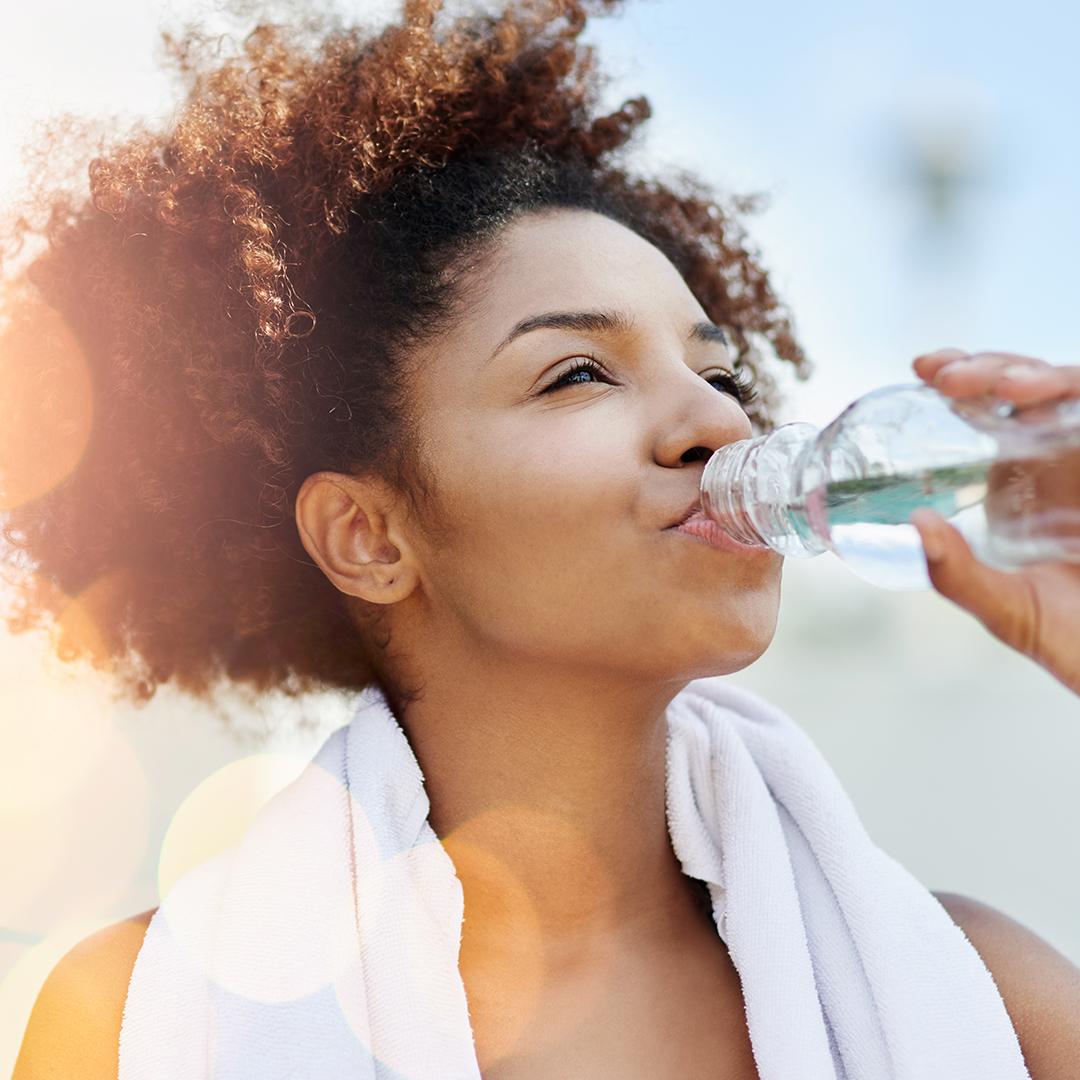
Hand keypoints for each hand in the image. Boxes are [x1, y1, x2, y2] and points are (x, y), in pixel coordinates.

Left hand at [908, 347, 1079, 696]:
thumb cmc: (1072, 636)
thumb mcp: (1007, 609)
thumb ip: (957, 575)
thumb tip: (918, 525)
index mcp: (1017, 479)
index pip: (985, 411)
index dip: (958, 378)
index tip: (921, 369)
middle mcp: (1056, 457)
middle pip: (1021, 386)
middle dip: (985, 368)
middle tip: (946, 377)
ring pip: (1067, 386)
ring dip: (1033, 374)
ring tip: (1003, 388)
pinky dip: (1072, 390)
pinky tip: (1043, 401)